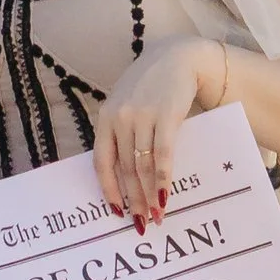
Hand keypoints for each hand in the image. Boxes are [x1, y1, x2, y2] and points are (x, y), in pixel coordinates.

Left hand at [93, 38, 219, 226]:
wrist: (177, 57)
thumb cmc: (150, 85)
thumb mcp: (126, 104)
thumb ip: (120, 132)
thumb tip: (123, 175)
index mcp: (106, 118)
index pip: (101, 162)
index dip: (108, 189)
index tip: (115, 211)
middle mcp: (120, 118)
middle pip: (125, 169)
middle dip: (134, 200)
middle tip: (142, 223)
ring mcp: (142, 116)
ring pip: (143, 166)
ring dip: (151, 195)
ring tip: (158, 214)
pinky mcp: (166, 115)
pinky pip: (163, 154)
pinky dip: (164, 178)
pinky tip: (166, 195)